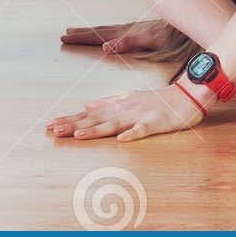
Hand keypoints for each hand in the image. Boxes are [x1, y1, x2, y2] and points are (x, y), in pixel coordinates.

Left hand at [47, 84, 205, 143]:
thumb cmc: (156, 100)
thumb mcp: (128, 97)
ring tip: (79, 135)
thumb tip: (86, 103)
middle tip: (53, 130)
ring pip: (115, 123)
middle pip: (96, 118)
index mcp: (117, 106)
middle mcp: (124, 109)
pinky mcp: (155, 122)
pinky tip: (122, 140)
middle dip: (74, 124)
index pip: (89, 113)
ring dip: (97, 129)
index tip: (50, 125)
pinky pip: (143, 129)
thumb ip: (107, 102)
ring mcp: (139, 115)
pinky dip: (132, 134)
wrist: (185, 96)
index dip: (70, 119)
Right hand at [60, 20, 166, 55]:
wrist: (186, 26)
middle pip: (98, 31)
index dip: (82, 37)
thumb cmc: (171, 35)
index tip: (65, 37)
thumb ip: (128, 42)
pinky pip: (114, 31)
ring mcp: (132, 29)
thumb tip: (106, 47)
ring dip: (91, 32)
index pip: (98, 35)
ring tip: (76, 31)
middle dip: (81, 34)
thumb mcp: (150, 40)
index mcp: (125, 33)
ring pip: (105, 30)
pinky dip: (104, 33)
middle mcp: (126, 29)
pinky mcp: (139, 31)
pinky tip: (105, 36)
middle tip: (64, 34)